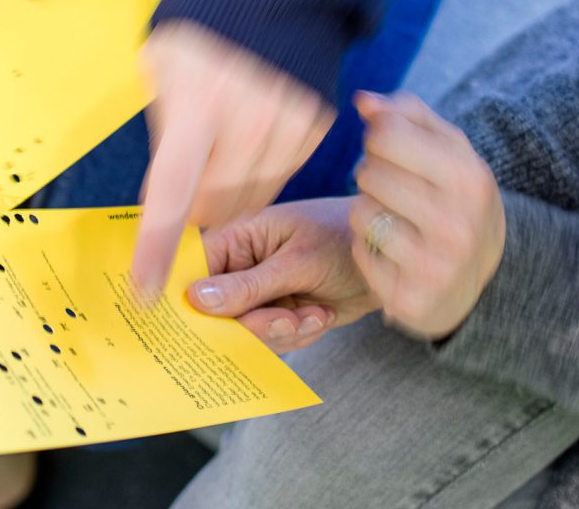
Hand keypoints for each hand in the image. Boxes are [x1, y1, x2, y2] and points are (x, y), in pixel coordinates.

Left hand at [132, 22, 335, 292]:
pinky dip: (259, 171)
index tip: (145, 289)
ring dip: (228, 198)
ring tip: (219, 154)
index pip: (174, 195)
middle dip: (195, 217)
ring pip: (252, 198)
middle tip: (184, 202)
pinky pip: (280, 174)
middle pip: (217, 207)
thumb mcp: (164, 70)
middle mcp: (249, 119)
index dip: (157, 248)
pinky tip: (250, 136)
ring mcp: (289, 123)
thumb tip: (166, 199)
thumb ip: (166, 137)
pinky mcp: (315, 123)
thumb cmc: (202, 24)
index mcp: (198, 103)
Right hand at [187, 197, 377, 353]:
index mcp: (237, 238)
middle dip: (253, 324)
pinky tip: (321, 314)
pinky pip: (273, 340)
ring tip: (314, 314)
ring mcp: (260, 293)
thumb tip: (196, 299)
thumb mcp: (298, 262)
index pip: (195, 269)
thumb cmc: (344, 239)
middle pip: (217, 311)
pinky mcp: (279, 314)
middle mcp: (242, 267)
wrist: (389, 258)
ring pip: (247, 332)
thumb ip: (249, 285)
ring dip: (283, 331)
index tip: (195, 325)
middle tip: (284, 321)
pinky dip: (299, 335)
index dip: (189, 298)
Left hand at [350, 91, 505, 338]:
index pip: (386, 133)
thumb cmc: (453, 196)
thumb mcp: (447, 148)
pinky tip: (391, 248)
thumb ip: (406, 114)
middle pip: (368, 173)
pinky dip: (366, 246)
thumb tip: (363, 100)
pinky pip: (359, 252)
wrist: (482, 276)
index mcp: (469, 178)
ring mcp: (434, 266)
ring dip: (366, 210)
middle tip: (393, 188)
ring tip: (392, 216)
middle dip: (371, 175)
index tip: (391, 150)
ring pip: (360, 213)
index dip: (378, 137)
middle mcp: (456, 224)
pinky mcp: (410, 298)